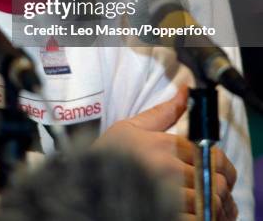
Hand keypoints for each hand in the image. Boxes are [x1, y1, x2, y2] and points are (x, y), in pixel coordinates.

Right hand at [95, 86, 236, 219]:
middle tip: (204, 188)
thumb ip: (163, 111)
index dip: (214, 163)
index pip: (208, 152)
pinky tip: (188, 214)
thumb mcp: (131, 128)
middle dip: (214, 184)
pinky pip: (196, 220)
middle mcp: (166, 168)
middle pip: (213, 178)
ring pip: (208, 202)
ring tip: (196, 202)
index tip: (207, 170)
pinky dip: (199, 218)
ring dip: (209, 204)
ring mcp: (166, 196)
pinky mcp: (163, 215)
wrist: (84, 184)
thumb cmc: (107, 155)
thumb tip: (186, 90)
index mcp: (162, 145)